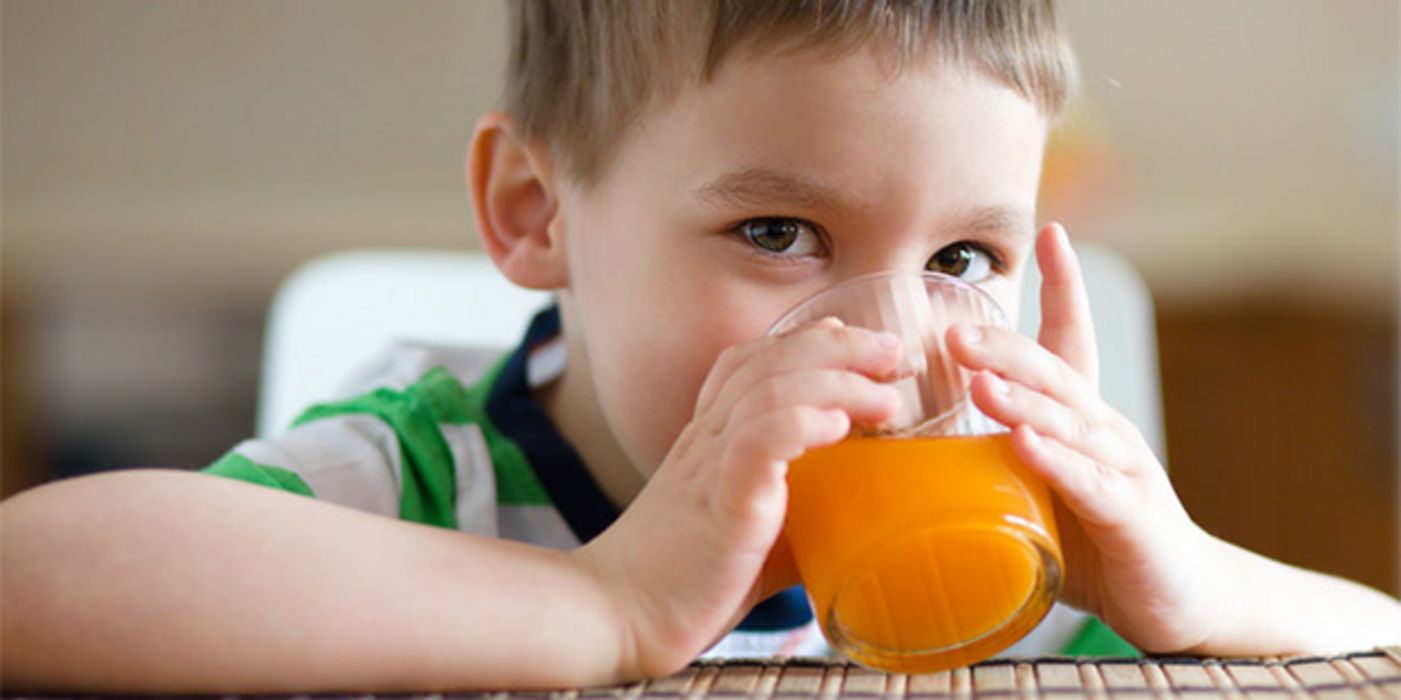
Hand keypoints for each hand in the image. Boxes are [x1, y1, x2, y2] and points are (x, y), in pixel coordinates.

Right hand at [574, 319, 903, 677]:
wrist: (618, 615)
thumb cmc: (686, 580)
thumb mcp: (754, 532)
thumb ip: (799, 514)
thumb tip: (861, 522)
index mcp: (710, 438)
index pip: (751, 361)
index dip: (807, 340)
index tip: (862, 343)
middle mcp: (707, 437)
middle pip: (770, 359)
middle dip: (840, 347)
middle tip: (895, 354)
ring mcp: (710, 464)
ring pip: (770, 390)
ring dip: (836, 383)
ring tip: (887, 399)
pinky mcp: (719, 502)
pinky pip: (757, 442)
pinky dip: (802, 423)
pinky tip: (839, 427)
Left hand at [946, 223, 1224, 652]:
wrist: (1183, 598)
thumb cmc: (1097, 540)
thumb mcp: (1039, 489)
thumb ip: (990, 463)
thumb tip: (904, 449)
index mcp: (1082, 420)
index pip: (1074, 342)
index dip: (1064, 288)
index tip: (1050, 233)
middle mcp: (1105, 433)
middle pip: (1057, 376)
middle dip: (1006, 349)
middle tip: (954, 331)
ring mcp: (1124, 472)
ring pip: (1071, 425)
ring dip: (1022, 401)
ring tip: (979, 381)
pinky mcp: (1133, 519)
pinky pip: (1090, 486)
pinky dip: (1057, 465)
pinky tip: (1025, 446)